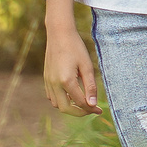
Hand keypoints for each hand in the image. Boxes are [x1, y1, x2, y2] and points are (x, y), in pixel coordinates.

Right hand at [41, 0, 101, 115]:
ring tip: (82, 102)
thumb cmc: (76, 48)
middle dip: (79, 113)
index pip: (79, 103)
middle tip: (91, 110)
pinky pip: (52, 97)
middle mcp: (54, 84)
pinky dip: (61, 100)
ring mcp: (48, 82)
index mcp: (66, 81)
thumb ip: (90, 86)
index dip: (90, 109)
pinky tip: (71, 95)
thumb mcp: (87, 66)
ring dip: (69, 107)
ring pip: (57, 104)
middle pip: (65, 109)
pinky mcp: (46, 79)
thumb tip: (93, 104)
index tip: (100, 110)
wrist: (59, 34)